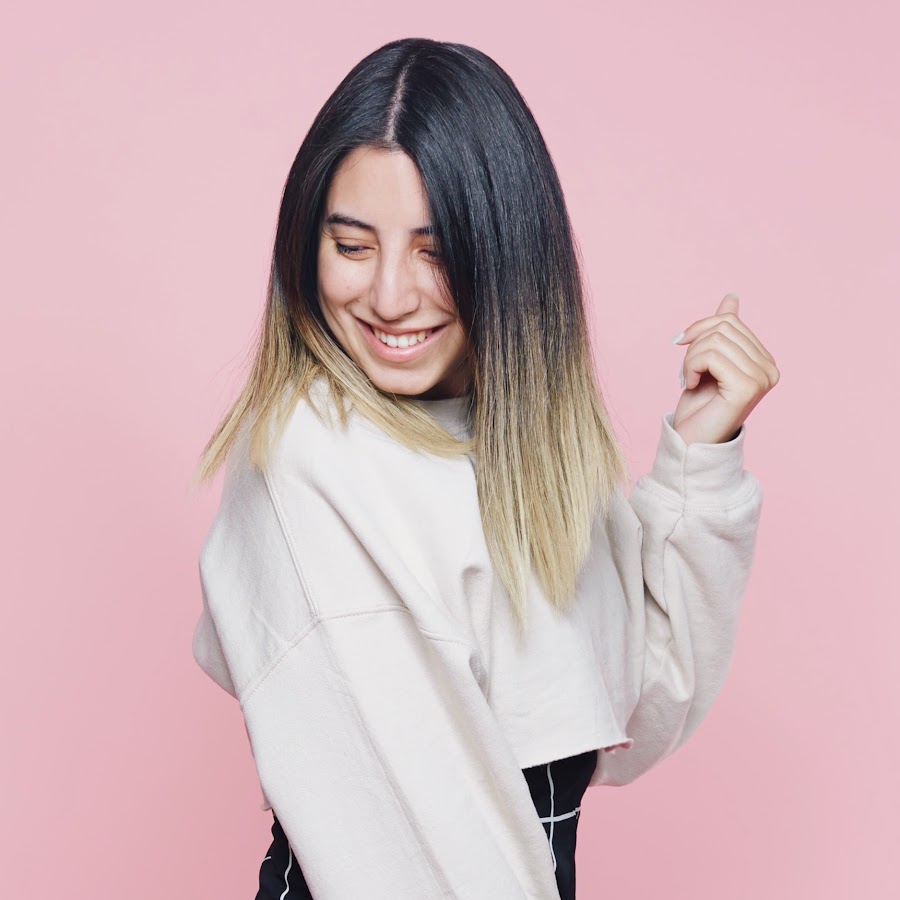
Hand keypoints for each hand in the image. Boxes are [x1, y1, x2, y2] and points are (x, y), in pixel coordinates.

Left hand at [670, 294, 778, 444]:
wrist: (690, 440)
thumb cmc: (699, 404)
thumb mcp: (709, 359)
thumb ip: (724, 331)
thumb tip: (732, 297)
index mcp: (764, 360)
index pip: (730, 321)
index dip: (700, 330)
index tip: (685, 351)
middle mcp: (770, 369)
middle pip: (723, 327)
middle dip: (694, 345)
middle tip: (687, 371)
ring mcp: (762, 378)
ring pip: (715, 341)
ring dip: (690, 359)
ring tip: (689, 380)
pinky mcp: (747, 387)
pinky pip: (711, 356)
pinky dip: (690, 367)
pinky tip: (690, 386)